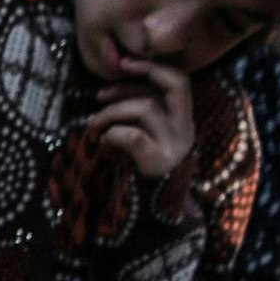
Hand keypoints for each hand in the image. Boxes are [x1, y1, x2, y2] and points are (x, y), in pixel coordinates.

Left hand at [83, 55, 198, 181]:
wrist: (144, 216)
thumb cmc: (136, 170)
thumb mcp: (142, 136)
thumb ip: (137, 113)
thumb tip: (110, 88)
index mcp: (183, 120)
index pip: (179, 80)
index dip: (153, 67)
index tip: (124, 64)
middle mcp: (186, 129)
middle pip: (175, 84)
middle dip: (138, 78)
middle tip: (102, 92)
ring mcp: (175, 145)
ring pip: (146, 108)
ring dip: (112, 112)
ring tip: (94, 126)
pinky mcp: (158, 162)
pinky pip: (131, 136)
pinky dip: (111, 136)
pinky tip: (104, 146)